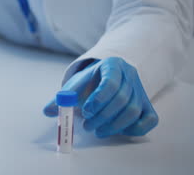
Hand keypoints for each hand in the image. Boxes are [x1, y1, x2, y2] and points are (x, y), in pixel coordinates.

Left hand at [43, 57, 158, 137]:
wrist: (104, 78)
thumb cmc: (89, 82)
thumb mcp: (75, 85)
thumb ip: (62, 98)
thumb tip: (47, 111)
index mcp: (112, 65)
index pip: (110, 82)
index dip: (98, 99)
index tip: (85, 112)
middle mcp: (130, 75)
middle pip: (122, 98)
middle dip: (103, 116)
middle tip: (87, 126)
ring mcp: (141, 90)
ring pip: (133, 110)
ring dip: (114, 125)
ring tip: (97, 130)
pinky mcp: (147, 105)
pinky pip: (149, 119)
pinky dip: (134, 128)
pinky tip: (118, 131)